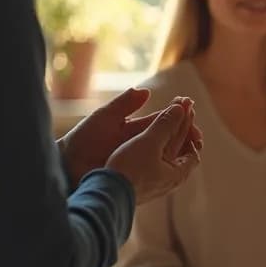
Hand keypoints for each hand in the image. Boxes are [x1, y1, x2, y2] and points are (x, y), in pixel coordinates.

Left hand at [59, 89, 202, 184]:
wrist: (67, 166)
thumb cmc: (82, 140)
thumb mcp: (105, 118)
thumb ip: (124, 104)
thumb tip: (146, 91)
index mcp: (134, 129)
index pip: (162, 120)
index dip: (178, 115)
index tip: (190, 110)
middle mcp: (140, 144)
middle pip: (170, 138)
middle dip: (186, 134)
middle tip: (198, 135)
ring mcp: (139, 161)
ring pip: (168, 156)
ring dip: (183, 151)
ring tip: (194, 150)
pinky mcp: (137, 176)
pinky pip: (159, 172)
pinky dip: (172, 168)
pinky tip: (180, 167)